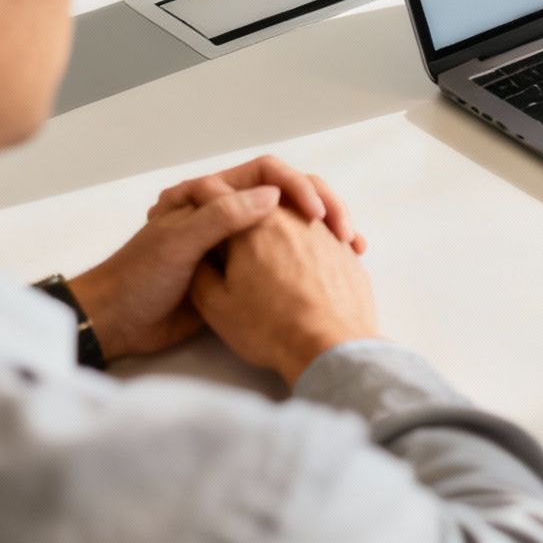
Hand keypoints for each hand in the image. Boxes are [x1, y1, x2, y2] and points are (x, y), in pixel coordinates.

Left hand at [67, 155, 361, 361]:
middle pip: (288, 196)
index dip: (296, 188)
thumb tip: (274, 195)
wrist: (118, 322)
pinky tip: (336, 270)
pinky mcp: (244, 274)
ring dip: (324, 233)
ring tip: (351, 249)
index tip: (316, 215)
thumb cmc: (141, 277)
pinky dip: (313, 260)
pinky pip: (286, 258)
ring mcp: (239, 244)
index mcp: (214, 196)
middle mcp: (230, 213)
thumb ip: (222, 216)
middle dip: (322, 207)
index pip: (268, 174)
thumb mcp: (180, 243)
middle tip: (344, 232)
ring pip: (293, 226)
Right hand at [192, 209, 380, 385]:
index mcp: (254, 224)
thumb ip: (200, 271)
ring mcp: (324, 231)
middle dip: (243, 209)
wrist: (330, 346)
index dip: (203, 203)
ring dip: (280, 225)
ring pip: (297, 212)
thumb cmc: (271, 328)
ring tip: (270, 257)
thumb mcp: (216, 305)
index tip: (195, 214)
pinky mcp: (346, 250)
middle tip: (232, 235)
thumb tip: (201, 254)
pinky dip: (309, 242)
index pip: (219, 195)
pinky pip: (324, 233)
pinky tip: (303, 268)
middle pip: (260, 198)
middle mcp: (292, 217)